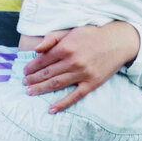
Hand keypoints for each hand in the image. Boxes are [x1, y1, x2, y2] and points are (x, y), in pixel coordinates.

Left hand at [24, 21, 140, 113]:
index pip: (43, 60)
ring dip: (41, 89)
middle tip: (24, 84)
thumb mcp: (71, 31)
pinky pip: (74, 96)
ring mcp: (82, 74)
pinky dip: (62, 104)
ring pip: (56, 84)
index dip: (31, 67)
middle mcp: (73, 61)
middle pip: (47, 73)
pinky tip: (52, 109)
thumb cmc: (92, 35)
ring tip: (30, 93)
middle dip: (33, 79)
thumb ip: (52, 38)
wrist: (118, 42)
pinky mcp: (92, 83)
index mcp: (66, 47)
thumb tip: (36, 49)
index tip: (24, 71)